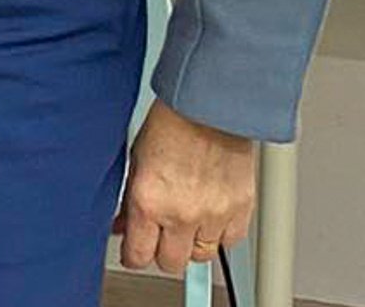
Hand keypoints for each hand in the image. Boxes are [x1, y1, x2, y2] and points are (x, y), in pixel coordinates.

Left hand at [116, 99, 255, 276]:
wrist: (210, 101)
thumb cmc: (171, 120)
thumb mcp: (136, 158)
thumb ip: (130, 199)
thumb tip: (123, 225)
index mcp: (148, 200)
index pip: (138, 256)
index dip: (135, 254)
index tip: (136, 249)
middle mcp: (180, 214)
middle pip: (170, 262)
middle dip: (163, 248)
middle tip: (163, 229)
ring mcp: (212, 215)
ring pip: (201, 255)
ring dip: (193, 240)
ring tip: (189, 211)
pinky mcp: (240, 210)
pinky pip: (228, 241)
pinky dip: (220, 231)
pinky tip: (211, 208)